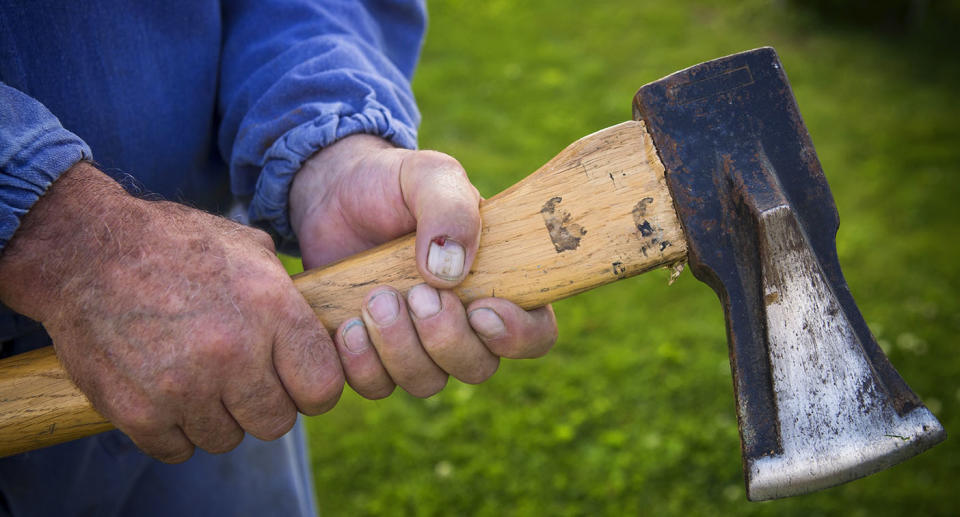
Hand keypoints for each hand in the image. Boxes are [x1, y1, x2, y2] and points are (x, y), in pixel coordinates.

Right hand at [0, 163, 343, 461]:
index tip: (296, 381)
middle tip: (240, 380)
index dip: (312, 388)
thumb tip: (319, 328)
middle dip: (264, 405)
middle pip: (277, 423)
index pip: (323, 388)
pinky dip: (173, 429)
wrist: (85, 251)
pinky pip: (178, 449)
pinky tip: (165, 392)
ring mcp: (184, 387)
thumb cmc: (173, 244)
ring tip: (196, 377)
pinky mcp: (139, 412)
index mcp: (271, 309)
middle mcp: (233, 353)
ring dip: (216, 417)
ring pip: (227, 439)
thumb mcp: (247, 248)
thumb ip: (288, 295)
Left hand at [290, 135, 556, 398]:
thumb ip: (450, 208)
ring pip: (426, 382)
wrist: (331, 193)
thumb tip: (451, 270)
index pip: (534, 333)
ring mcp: (417, 344)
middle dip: (445, 338)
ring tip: (374, 299)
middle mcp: (463, 323)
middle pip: (478, 367)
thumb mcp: (429, 175)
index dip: (516, 336)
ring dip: (400, 349)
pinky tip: (347, 325)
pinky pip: (376, 386)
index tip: (481, 309)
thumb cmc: (393, 184)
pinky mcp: (372, 355)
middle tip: (415, 294)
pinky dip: (361, 363)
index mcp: (496, 282)